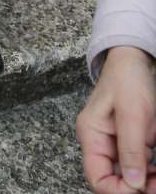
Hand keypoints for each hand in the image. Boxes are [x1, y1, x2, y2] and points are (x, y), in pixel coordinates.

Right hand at [77, 46, 155, 192]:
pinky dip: (150, 175)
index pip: (97, 177)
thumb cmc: (128, 78)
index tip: (140, 187)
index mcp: (91, 135)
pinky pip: (138, 168)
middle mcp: (99, 143)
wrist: (134, 59)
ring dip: (146, 184)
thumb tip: (132, 183)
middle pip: (113, 180)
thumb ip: (131, 149)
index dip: (118, 190)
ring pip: (128, 178)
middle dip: (136, 188)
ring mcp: (114, 144)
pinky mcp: (129, 144)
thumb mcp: (132, 113)